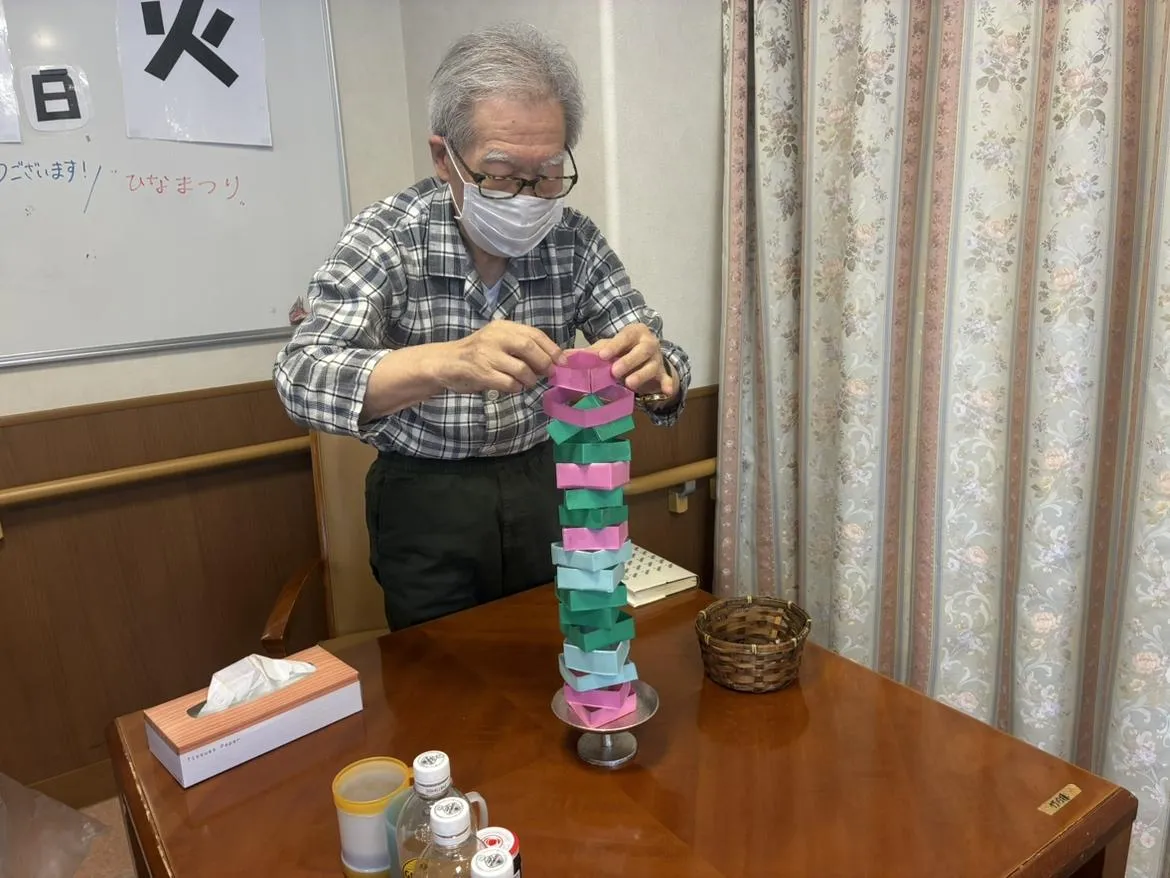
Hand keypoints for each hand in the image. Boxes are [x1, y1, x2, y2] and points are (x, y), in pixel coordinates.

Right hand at [436, 320, 563, 393]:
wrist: (445, 362)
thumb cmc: (477, 354)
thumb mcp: (498, 341)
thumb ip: (520, 346)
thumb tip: (552, 360)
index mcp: (502, 327)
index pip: (533, 333)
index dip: (551, 348)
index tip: (562, 361)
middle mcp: (495, 337)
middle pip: (529, 347)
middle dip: (544, 363)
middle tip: (549, 374)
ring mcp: (487, 355)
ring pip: (521, 369)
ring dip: (529, 379)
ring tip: (526, 382)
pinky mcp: (481, 372)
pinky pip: (509, 383)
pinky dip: (516, 388)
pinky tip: (511, 387)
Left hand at [591, 323, 675, 397]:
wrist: (647, 356)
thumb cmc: (623, 350)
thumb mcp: (609, 347)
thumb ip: (592, 352)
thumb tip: (565, 358)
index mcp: (635, 332)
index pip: (625, 336)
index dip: (615, 345)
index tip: (602, 356)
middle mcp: (649, 343)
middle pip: (642, 350)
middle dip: (628, 361)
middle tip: (614, 371)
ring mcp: (657, 358)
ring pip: (652, 365)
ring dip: (641, 374)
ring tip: (629, 383)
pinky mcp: (663, 372)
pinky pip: (667, 378)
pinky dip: (668, 384)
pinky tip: (666, 391)